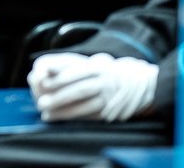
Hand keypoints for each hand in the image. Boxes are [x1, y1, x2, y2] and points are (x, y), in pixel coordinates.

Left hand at [29, 52, 158, 121]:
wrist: (142, 84)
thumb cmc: (108, 72)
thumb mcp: (95, 64)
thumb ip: (73, 66)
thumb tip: (44, 69)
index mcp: (98, 68)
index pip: (76, 70)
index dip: (58, 73)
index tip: (42, 78)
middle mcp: (104, 82)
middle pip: (79, 90)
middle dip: (59, 96)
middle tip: (40, 101)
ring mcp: (108, 98)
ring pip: (84, 105)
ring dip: (64, 111)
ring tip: (46, 114)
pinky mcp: (111, 111)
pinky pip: (90, 116)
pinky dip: (74, 118)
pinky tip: (60, 119)